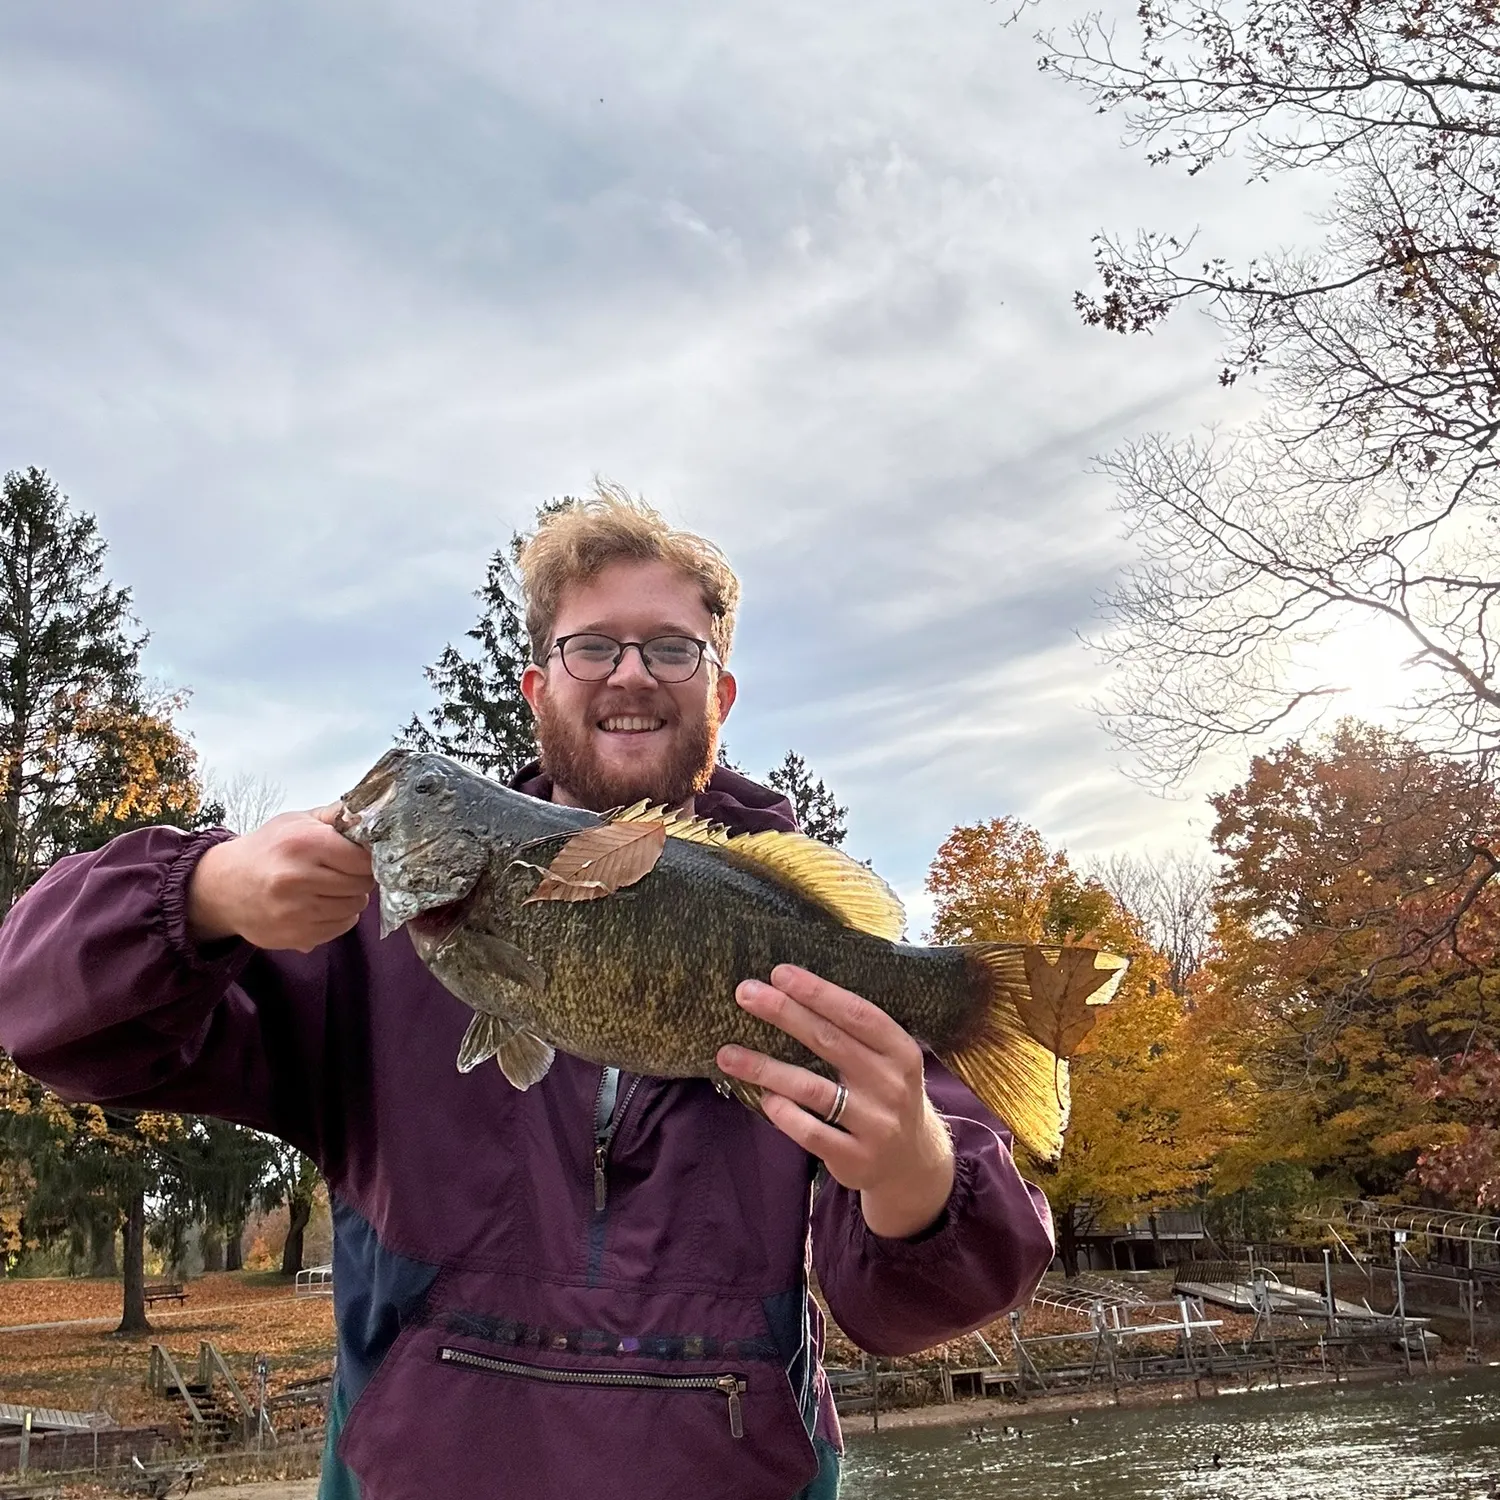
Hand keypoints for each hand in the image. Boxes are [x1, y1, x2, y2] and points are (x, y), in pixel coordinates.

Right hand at [187, 804, 374, 952]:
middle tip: (344, 871)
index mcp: (303, 844)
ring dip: (350, 898)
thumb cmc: (267, 849)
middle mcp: (299, 878)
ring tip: (331, 887)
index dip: (367, 857)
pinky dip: (339, 917)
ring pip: (354, 907)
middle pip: (362, 883)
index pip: (363, 858)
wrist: (223, 886)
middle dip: (360, 877)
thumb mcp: (296, 822)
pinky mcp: (296, 935)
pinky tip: (322, 904)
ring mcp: (296, 911)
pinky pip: (341, 927)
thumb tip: (372, 812)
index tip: (360, 856)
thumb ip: (336, 816)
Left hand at [717, 964, 955, 1239]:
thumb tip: (790, 991)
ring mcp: (875, 1124)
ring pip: (811, 1089)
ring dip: (765, 1068)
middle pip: (830, 1042)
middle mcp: (891, 1085)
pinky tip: (763, 1097)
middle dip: (783, 1013)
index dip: (819, 992)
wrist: (912, 1165)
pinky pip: (809, 1131)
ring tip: (726, 1054)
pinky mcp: (855, 1158)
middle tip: (745, 993)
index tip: (780, 973)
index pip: (858, 1013)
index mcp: (901, 1052)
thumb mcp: (887, 1061)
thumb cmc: (885, 1095)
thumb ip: (853, 1033)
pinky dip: (782, 1112)